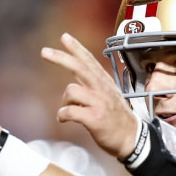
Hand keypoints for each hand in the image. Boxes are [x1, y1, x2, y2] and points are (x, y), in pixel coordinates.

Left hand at [40, 32, 140, 157]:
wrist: (132, 138)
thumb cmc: (117, 119)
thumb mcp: (109, 95)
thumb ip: (94, 85)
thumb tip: (76, 79)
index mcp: (104, 82)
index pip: (88, 60)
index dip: (76, 48)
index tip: (64, 37)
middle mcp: (101, 89)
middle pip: (79, 67)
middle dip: (60, 58)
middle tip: (44, 52)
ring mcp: (98, 103)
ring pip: (71, 90)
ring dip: (64, 102)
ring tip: (67, 110)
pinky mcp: (94, 118)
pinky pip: (70, 111)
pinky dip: (63, 115)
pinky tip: (64, 119)